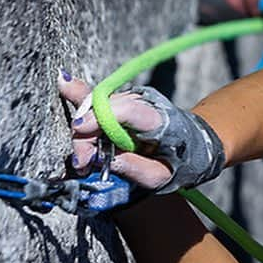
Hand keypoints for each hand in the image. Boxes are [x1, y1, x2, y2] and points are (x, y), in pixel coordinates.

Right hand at [58, 74, 226, 192]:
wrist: (197, 145)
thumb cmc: (183, 163)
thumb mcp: (165, 177)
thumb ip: (138, 170)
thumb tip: (106, 161)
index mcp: (161, 121)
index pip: (128, 109)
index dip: (101, 116)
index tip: (80, 129)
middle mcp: (147, 103)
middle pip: (105, 109)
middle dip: (85, 135)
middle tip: (82, 164)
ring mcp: (135, 99)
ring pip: (98, 107)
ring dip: (84, 132)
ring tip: (84, 159)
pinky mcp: (125, 101)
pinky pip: (98, 103)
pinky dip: (84, 114)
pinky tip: (65, 85)